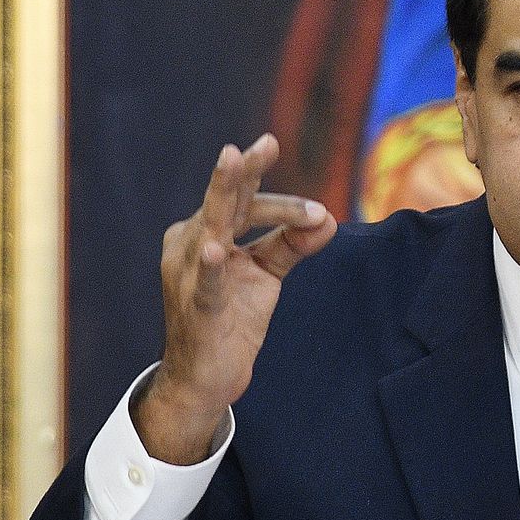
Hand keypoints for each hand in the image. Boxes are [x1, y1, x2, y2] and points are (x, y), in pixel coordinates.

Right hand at [138, 134, 336, 463]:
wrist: (205, 378)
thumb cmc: (231, 318)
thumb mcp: (267, 275)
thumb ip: (293, 244)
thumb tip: (330, 219)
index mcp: (208, 232)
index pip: (241, 199)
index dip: (255, 172)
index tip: (271, 141)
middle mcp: (192, 244)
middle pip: (224, 202)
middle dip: (242, 170)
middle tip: (262, 142)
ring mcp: (189, 275)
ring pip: (215, 228)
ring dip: (227, 195)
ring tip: (232, 162)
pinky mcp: (197, 308)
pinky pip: (205, 283)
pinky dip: (210, 265)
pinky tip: (215, 248)